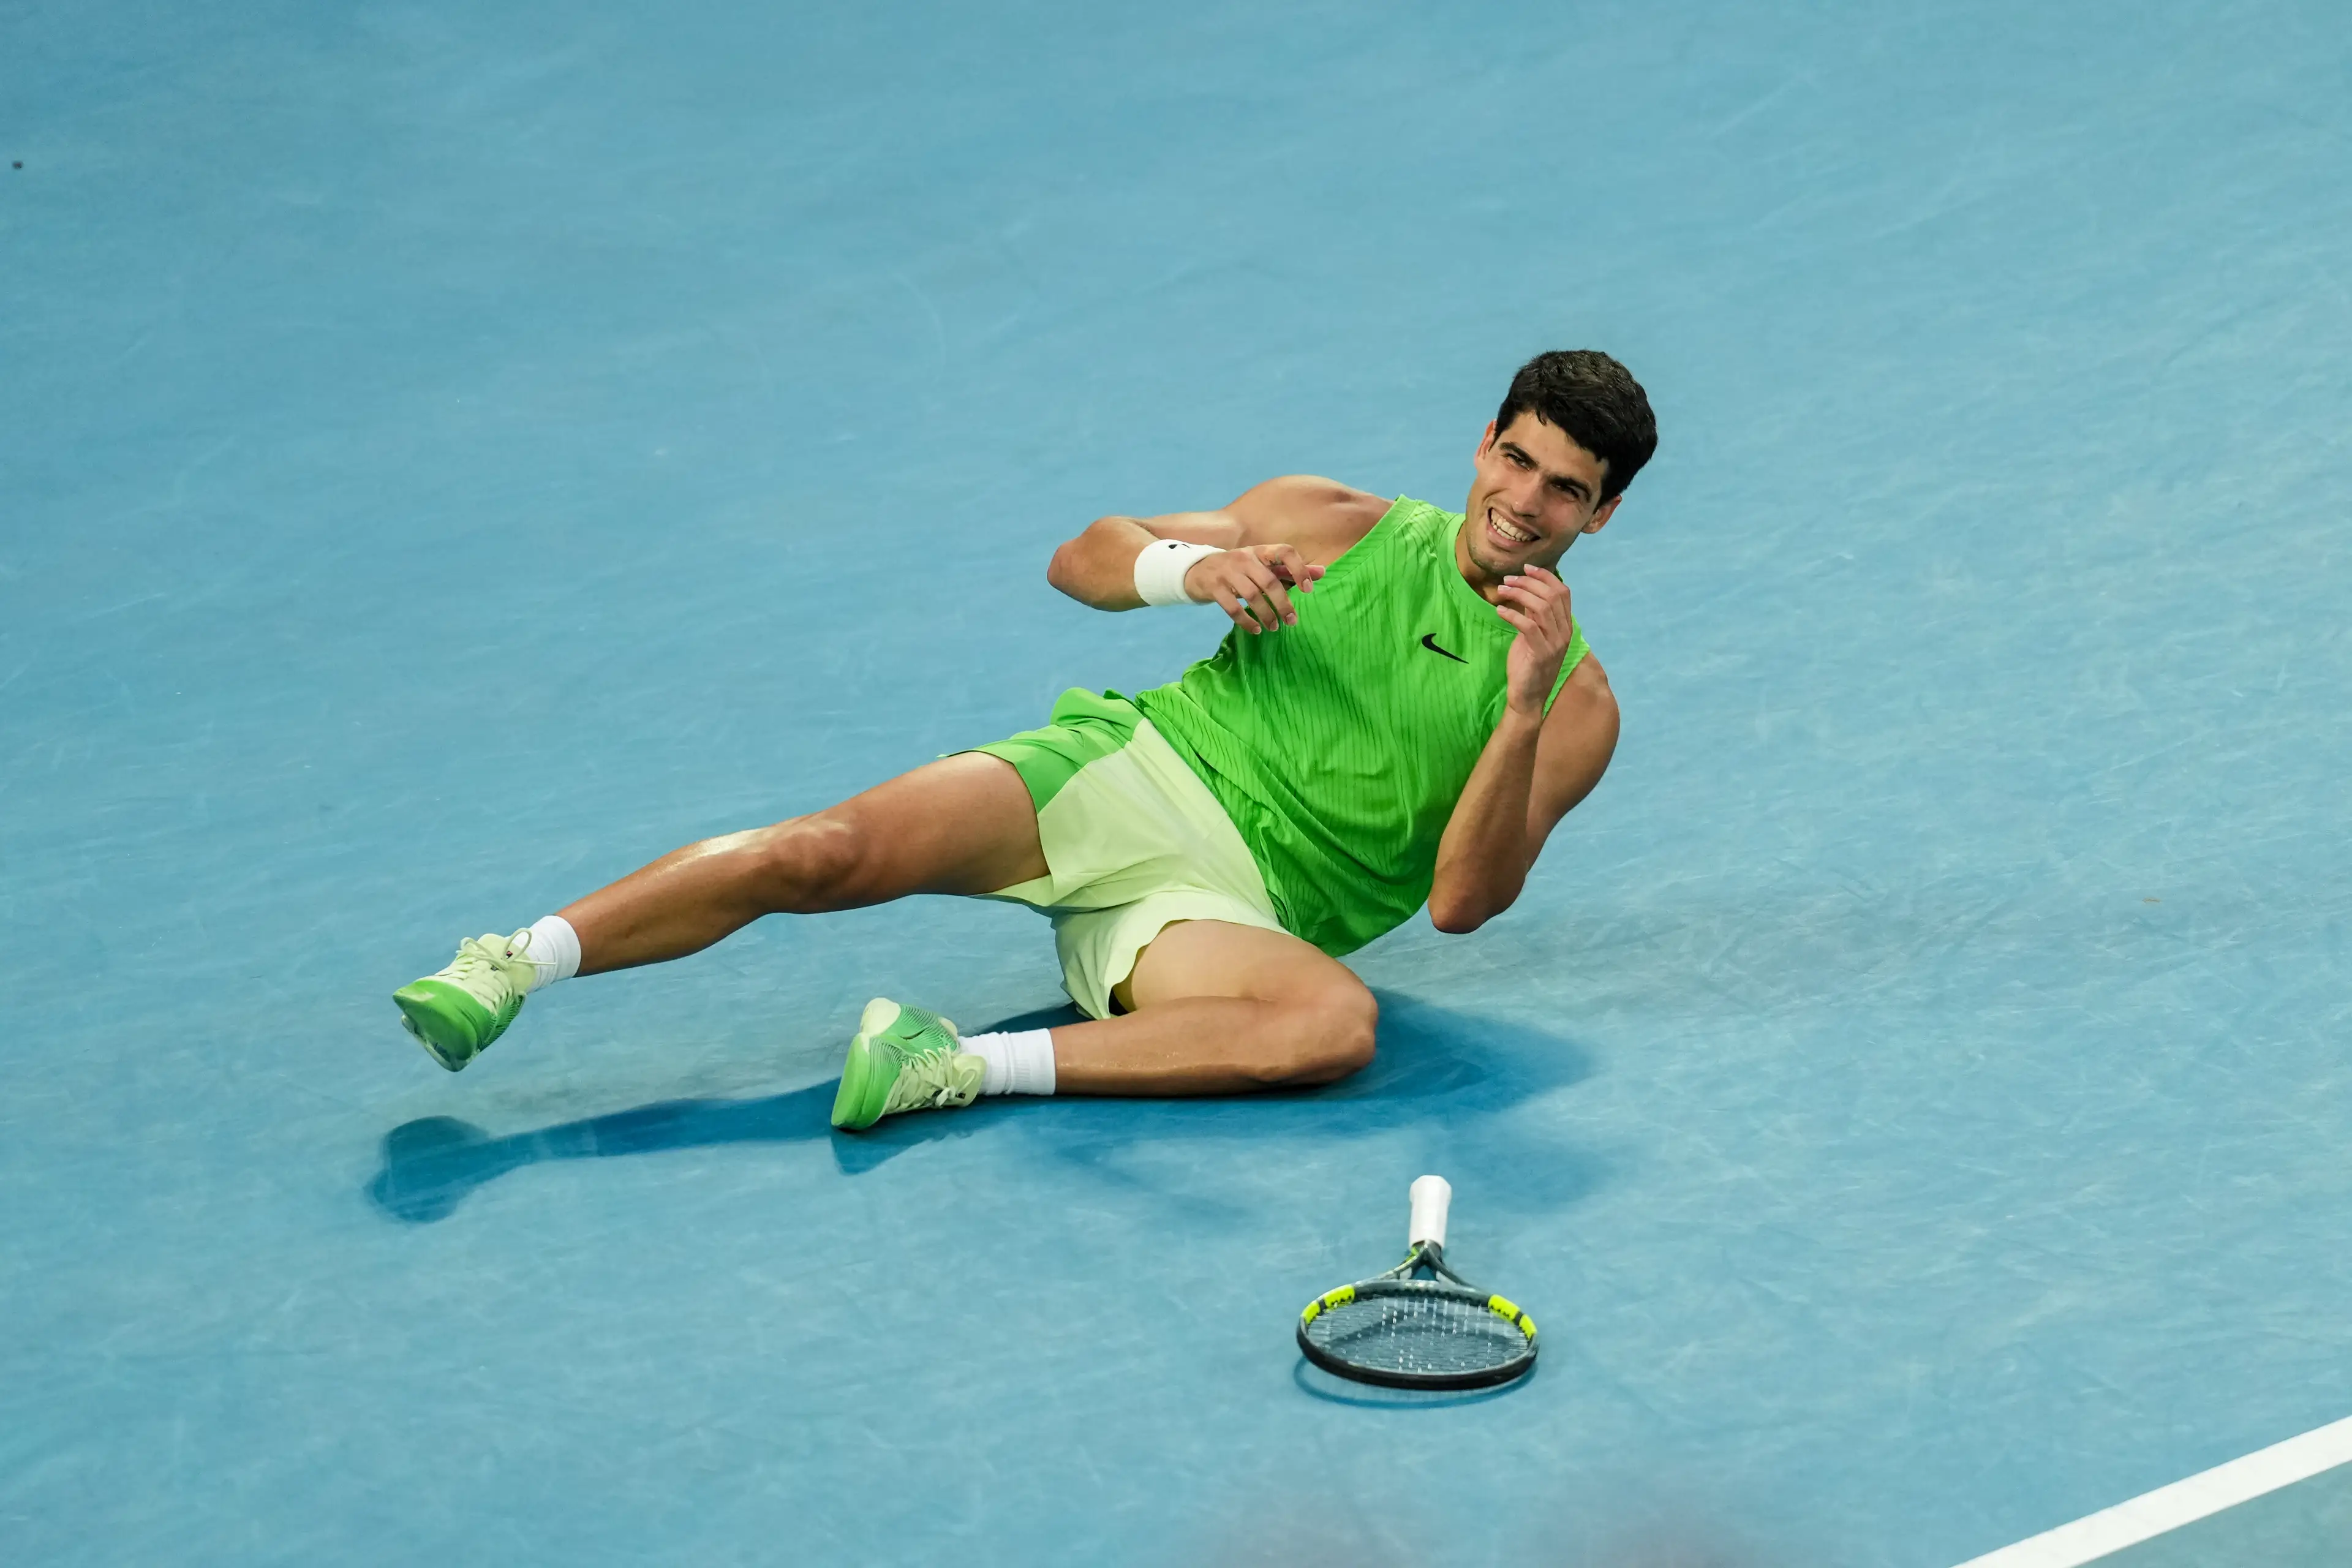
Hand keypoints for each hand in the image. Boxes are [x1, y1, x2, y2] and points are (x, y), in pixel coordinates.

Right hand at [1183, 544, 1326, 634]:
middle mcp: (1244, 558)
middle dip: (1283, 603)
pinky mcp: (1214, 587)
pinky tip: (1255, 629)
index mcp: (1260, 551)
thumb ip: (1290, 569)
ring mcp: (1227, 572)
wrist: (1198, 570)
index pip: (1284, 552)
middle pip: (1269, 581)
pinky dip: (1245, 621)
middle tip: (1292, 621)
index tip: (1308, 589)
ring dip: (1266, 614)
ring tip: (1274, 628)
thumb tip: (1323, 572)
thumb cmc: (1238, 569)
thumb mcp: (1263, 565)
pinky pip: (1232, 607)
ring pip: (1252, 595)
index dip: (1299, 569)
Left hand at [1494, 565, 1574, 714]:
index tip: (1527, 568)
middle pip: (1552, 596)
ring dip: (1518, 594)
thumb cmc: (1528, 664)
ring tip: (1501, 590)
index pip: (1563, 592)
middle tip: (1507, 579)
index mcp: (1565, 626)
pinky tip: (1500, 610)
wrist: (1528, 697)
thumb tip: (1525, 590)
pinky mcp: (1541, 654)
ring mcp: (1555, 644)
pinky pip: (1529, 626)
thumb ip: (1533, 614)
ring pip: (1541, 607)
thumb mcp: (1531, 634)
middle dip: (1528, 582)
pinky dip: (1513, 614)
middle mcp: (1564, 633)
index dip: (1546, 576)